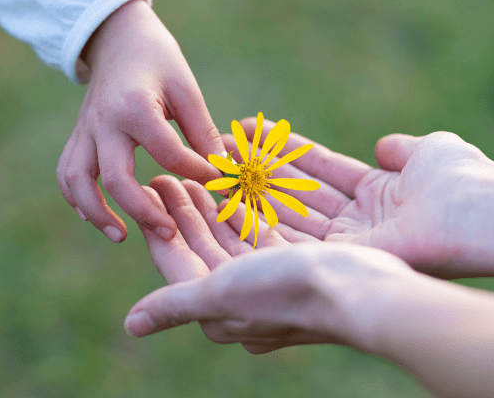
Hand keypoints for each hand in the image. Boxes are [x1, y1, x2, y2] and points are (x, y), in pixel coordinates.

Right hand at [57, 0, 223, 242]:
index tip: (218, 183)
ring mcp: (84, 131)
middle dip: (143, 211)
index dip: (198, 173)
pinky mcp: (77, 137)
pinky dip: (77, 198)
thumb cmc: (158, 61)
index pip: (169, 155)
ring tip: (121, 235)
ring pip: (77, 181)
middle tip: (169, 232)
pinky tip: (96, 217)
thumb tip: (222, 173)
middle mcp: (103, 122)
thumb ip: (202, 132)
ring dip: (96, 214)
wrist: (119, 39)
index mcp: (135, 107)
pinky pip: (66, 173)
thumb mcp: (187, 88)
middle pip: (115, 179)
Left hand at [131, 176, 410, 353]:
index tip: (152, 183)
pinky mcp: (299, 262)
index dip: (162, 222)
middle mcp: (244, 300)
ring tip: (203, 168)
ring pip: (235, 234)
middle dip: (188, 208)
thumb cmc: (286, 293)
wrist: (362, 294)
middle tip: (174, 168)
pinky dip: (252, 204)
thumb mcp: (220, 293)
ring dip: (218, 202)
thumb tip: (131, 325)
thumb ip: (176, 304)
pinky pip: (266, 228)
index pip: (179, 259)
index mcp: (219, 311)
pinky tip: (242, 180)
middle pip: (206, 245)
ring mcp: (273, 280)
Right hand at [225, 118, 493, 277]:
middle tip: (219, 149)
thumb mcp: (428, 151)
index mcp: (379, 196)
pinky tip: (230, 196)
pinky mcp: (343, 259)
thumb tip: (382, 145)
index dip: (287, 151)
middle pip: (299, 193)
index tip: (251, 130)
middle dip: (260, 171)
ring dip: (253, 191)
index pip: (322, 170)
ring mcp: (349, 243)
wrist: (479, 215)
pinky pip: (293, 238)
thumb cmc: (462, 179)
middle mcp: (359, 223)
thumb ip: (400, 150)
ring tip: (215, 165)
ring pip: (290, 214)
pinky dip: (261, 219)